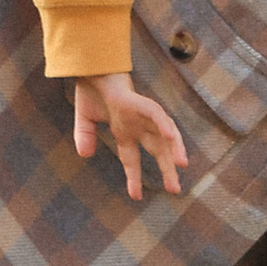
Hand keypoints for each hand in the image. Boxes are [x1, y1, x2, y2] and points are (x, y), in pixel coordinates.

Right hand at [70, 73, 186, 200]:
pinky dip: (164, 126)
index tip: (135, 196)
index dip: (134, 177)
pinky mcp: (141, 103)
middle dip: (167, 169)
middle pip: (157, 150)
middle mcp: (138, 126)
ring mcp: (141, 115)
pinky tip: (171, 138)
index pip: (132, 159)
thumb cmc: (91, 89)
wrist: (91, 68)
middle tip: (176, 190)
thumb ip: (85, 136)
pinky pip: (157, 115)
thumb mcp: (85, 120)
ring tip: (182, 165)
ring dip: (173, 149)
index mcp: (125, 132)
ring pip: (163, 134)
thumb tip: (84, 155)